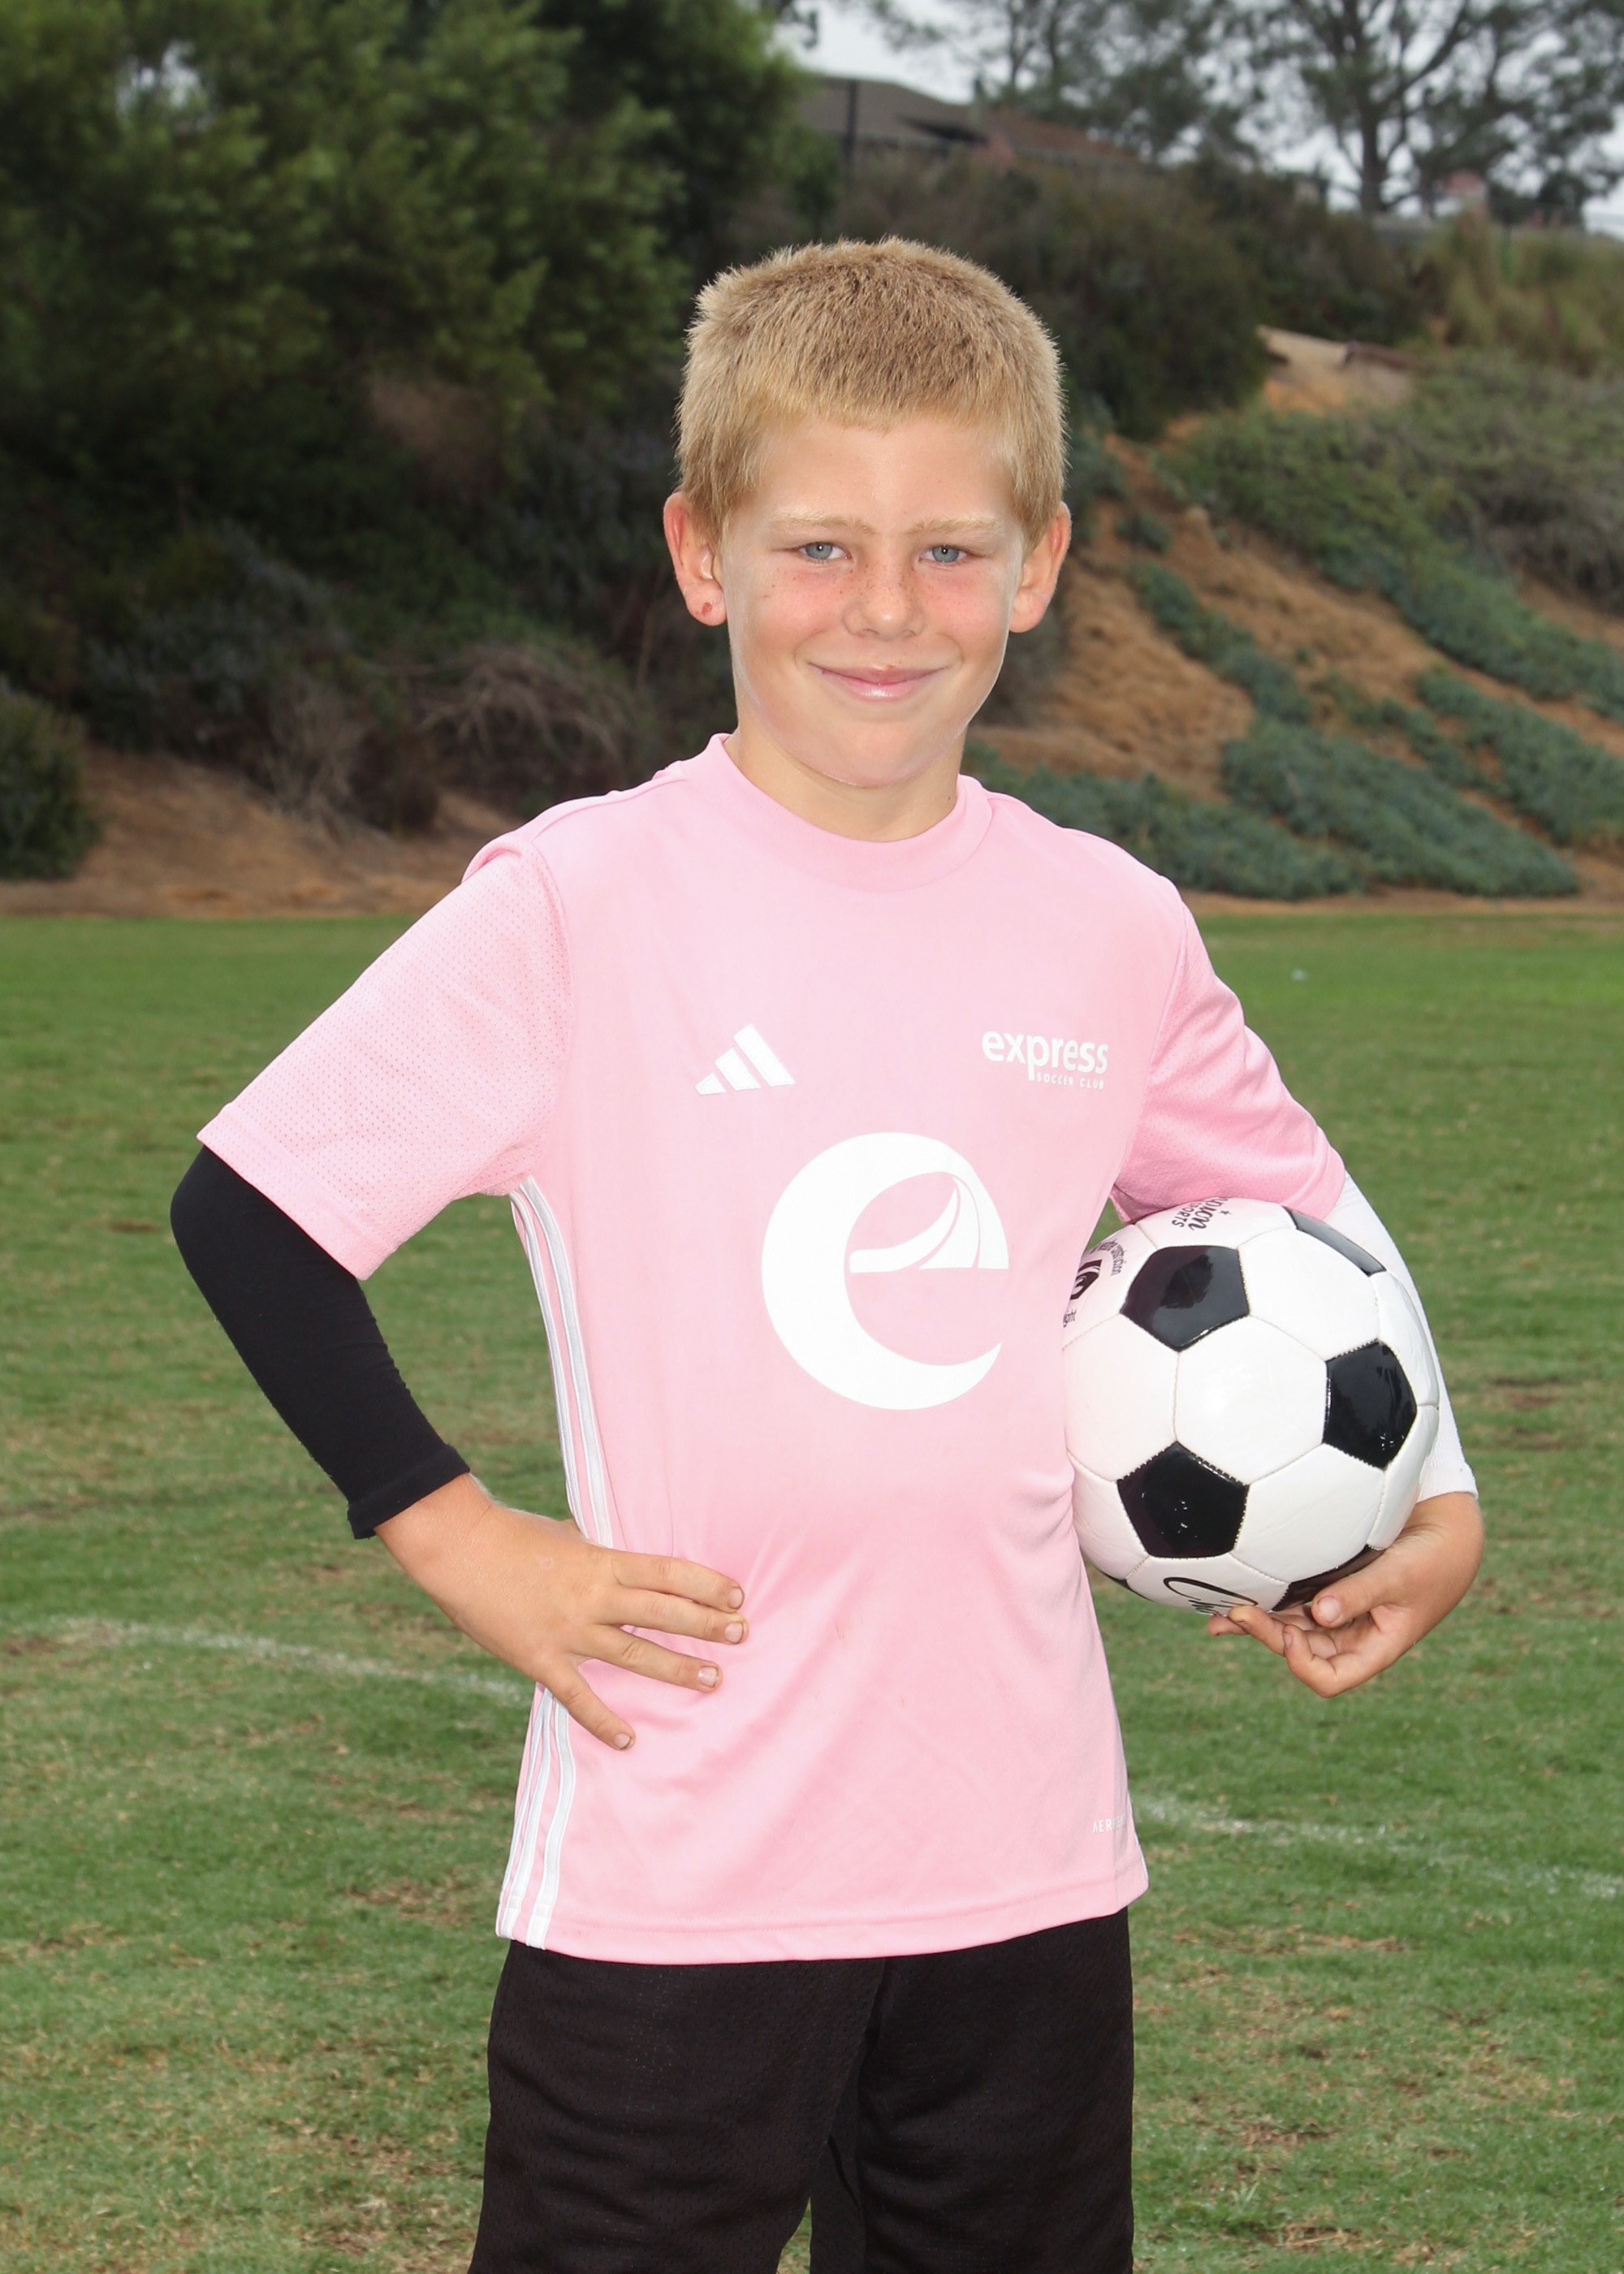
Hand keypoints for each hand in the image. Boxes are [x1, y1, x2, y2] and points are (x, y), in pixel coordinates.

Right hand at [377, 1473, 746, 1749]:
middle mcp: (593, 1597)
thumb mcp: (567, 1535)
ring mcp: (569, 1632)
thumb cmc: (513, 1535)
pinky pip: (578, 1696)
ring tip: (712, 1680)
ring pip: (634, 1654)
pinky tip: (629, 1739)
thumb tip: (624, 1555)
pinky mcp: (540, 1659)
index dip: (706, 1585)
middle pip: (663, 1613)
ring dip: (676, 1669)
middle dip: (706, 1626)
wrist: (459, 1551)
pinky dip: (603, 1720)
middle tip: (741, 1636)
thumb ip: (598, 1553)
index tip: (737, 1596)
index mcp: (602, 1561)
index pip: (668, 1573)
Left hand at [1205, 1491, 1482, 1696]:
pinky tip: (1236, 1589)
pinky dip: (1267, 1597)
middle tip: (1234, 1611)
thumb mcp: (1401, 1576)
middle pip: (1301, 1651)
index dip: (1302, 1664)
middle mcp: (1351, 1637)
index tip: (1286, 1635)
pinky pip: (1293, 1599)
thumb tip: (1320, 1613)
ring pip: (1291, 1626)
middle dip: (1266, 1635)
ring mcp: (1339, 1613)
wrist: (1447, 1533)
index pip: (1330, 1677)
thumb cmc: (1432, 1559)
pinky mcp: (1330, 1587)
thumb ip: (1361, 1593)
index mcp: (1375, 1648)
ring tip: (1217, 1610)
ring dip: (1256, 1620)